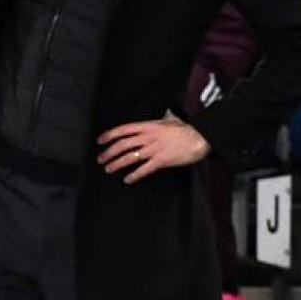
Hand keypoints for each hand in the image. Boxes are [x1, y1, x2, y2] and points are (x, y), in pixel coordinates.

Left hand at [96, 118, 210, 183]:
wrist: (200, 137)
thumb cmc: (185, 129)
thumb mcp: (167, 121)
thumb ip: (155, 123)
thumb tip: (149, 123)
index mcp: (148, 126)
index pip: (123, 129)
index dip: (109, 135)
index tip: (100, 141)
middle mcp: (148, 137)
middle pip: (123, 144)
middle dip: (109, 152)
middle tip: (101, 159)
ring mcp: (154, 149)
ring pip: (130, 157)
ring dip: (117, 163)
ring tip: (108, 168)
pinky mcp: (162, 160)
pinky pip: (144, 169)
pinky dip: (134, 175)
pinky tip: (127, 179)